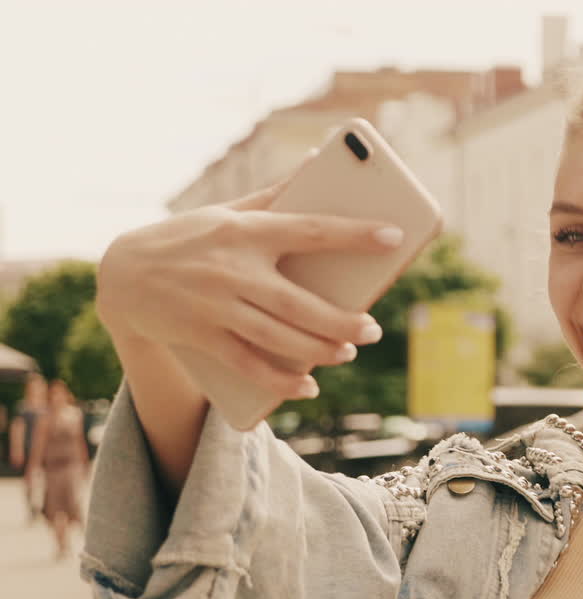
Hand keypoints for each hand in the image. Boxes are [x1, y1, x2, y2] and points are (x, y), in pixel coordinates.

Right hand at [96, 164, 401, 399]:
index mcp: (245, 232)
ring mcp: (215, 306)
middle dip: (341, 320)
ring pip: (278, 336)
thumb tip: (318, 161)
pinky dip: (279, 379)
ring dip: (319, 350)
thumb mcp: (226, 212)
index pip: (309, 230)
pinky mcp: (201, 336)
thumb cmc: (188, 238)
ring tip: (348, 351)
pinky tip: (307, 386)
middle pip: (298, 302)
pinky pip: (248, 364)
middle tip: (373, 329)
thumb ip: (275, 195)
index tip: (393, 237)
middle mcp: (232, 269)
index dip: (354, 234)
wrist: (122, 274)